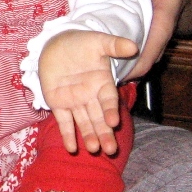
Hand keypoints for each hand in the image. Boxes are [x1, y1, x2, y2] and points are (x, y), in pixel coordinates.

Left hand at [39, 30, 137, 154]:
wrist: (58, 44)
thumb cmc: (82, 44)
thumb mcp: (99, 41)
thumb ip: (115, 45)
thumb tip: (134, 46)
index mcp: (103, 83)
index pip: (108, 100)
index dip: (111, 110)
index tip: (114, 122)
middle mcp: (91, 96)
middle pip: (99, 117)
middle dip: (104, 133)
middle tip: (111, 149)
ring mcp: (75, 101)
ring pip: (84, 122)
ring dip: (89, 136)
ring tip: (94, 150)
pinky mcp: (59, 104)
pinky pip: (64, 121)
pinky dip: (67, 134)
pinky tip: (72, 148)